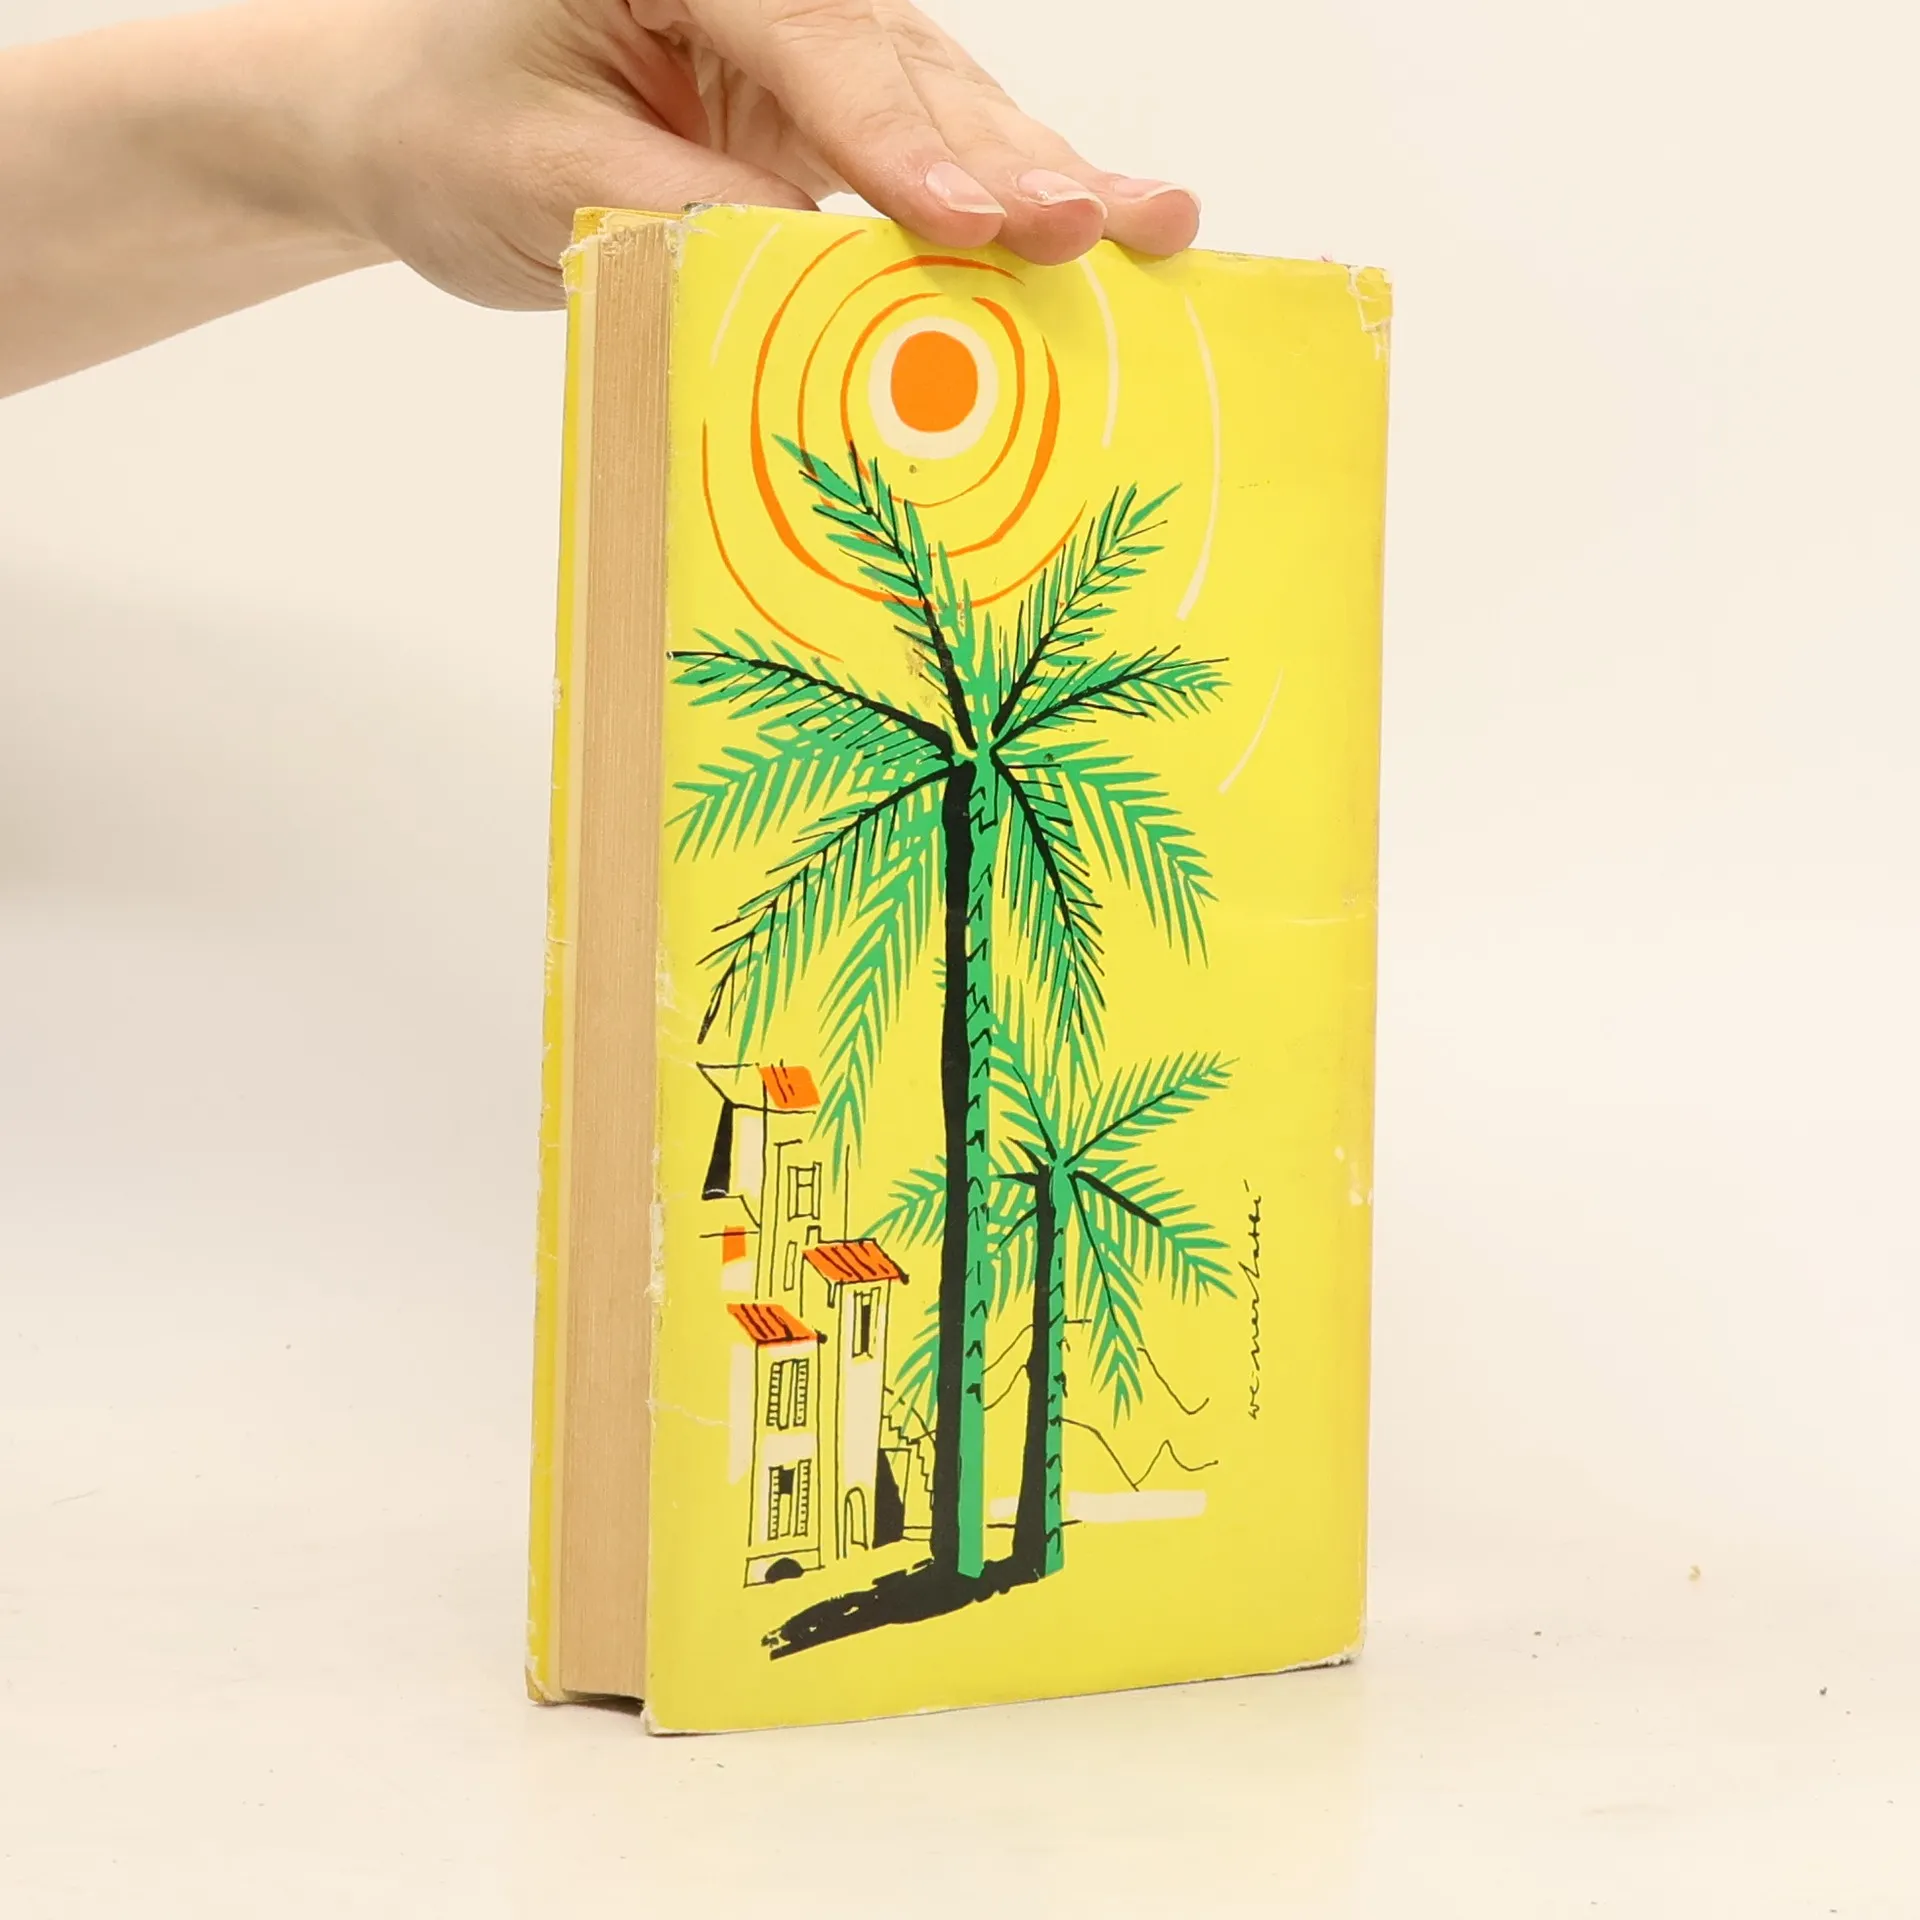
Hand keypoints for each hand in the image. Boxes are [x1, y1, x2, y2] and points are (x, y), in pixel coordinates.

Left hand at [310, 0, 1200, 305]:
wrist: (400, 114)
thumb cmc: (444, 125)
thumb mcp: (541, 179)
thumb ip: (681, 218)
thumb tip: (816, 278)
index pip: (808, 39)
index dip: (896, 142)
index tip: (976, 224)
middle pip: (905, 63)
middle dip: (1015, 155)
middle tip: (1121, 218)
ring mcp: (802, 45)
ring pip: (940, 103)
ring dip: (1039, 175)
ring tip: (1150, 225)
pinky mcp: (819, 111)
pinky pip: (922, 153)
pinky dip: (997, 204)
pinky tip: (1087, 232)